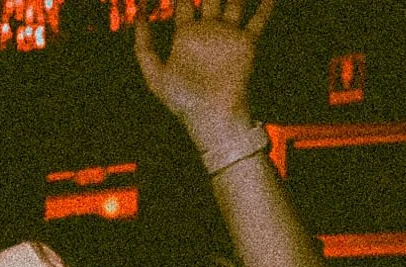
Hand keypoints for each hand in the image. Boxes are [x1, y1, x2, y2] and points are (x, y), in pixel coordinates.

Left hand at [134, 0, 274, 143]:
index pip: (183, 4)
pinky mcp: (246, 43)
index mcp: (186, 35)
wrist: (211, 116)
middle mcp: (208, 31)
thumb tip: (140, 16)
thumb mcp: (156, 75)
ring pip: (234, 2)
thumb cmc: (182, 101)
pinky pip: (258, 19)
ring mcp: (227, 35)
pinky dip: (265, 5)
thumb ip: (144, 47)